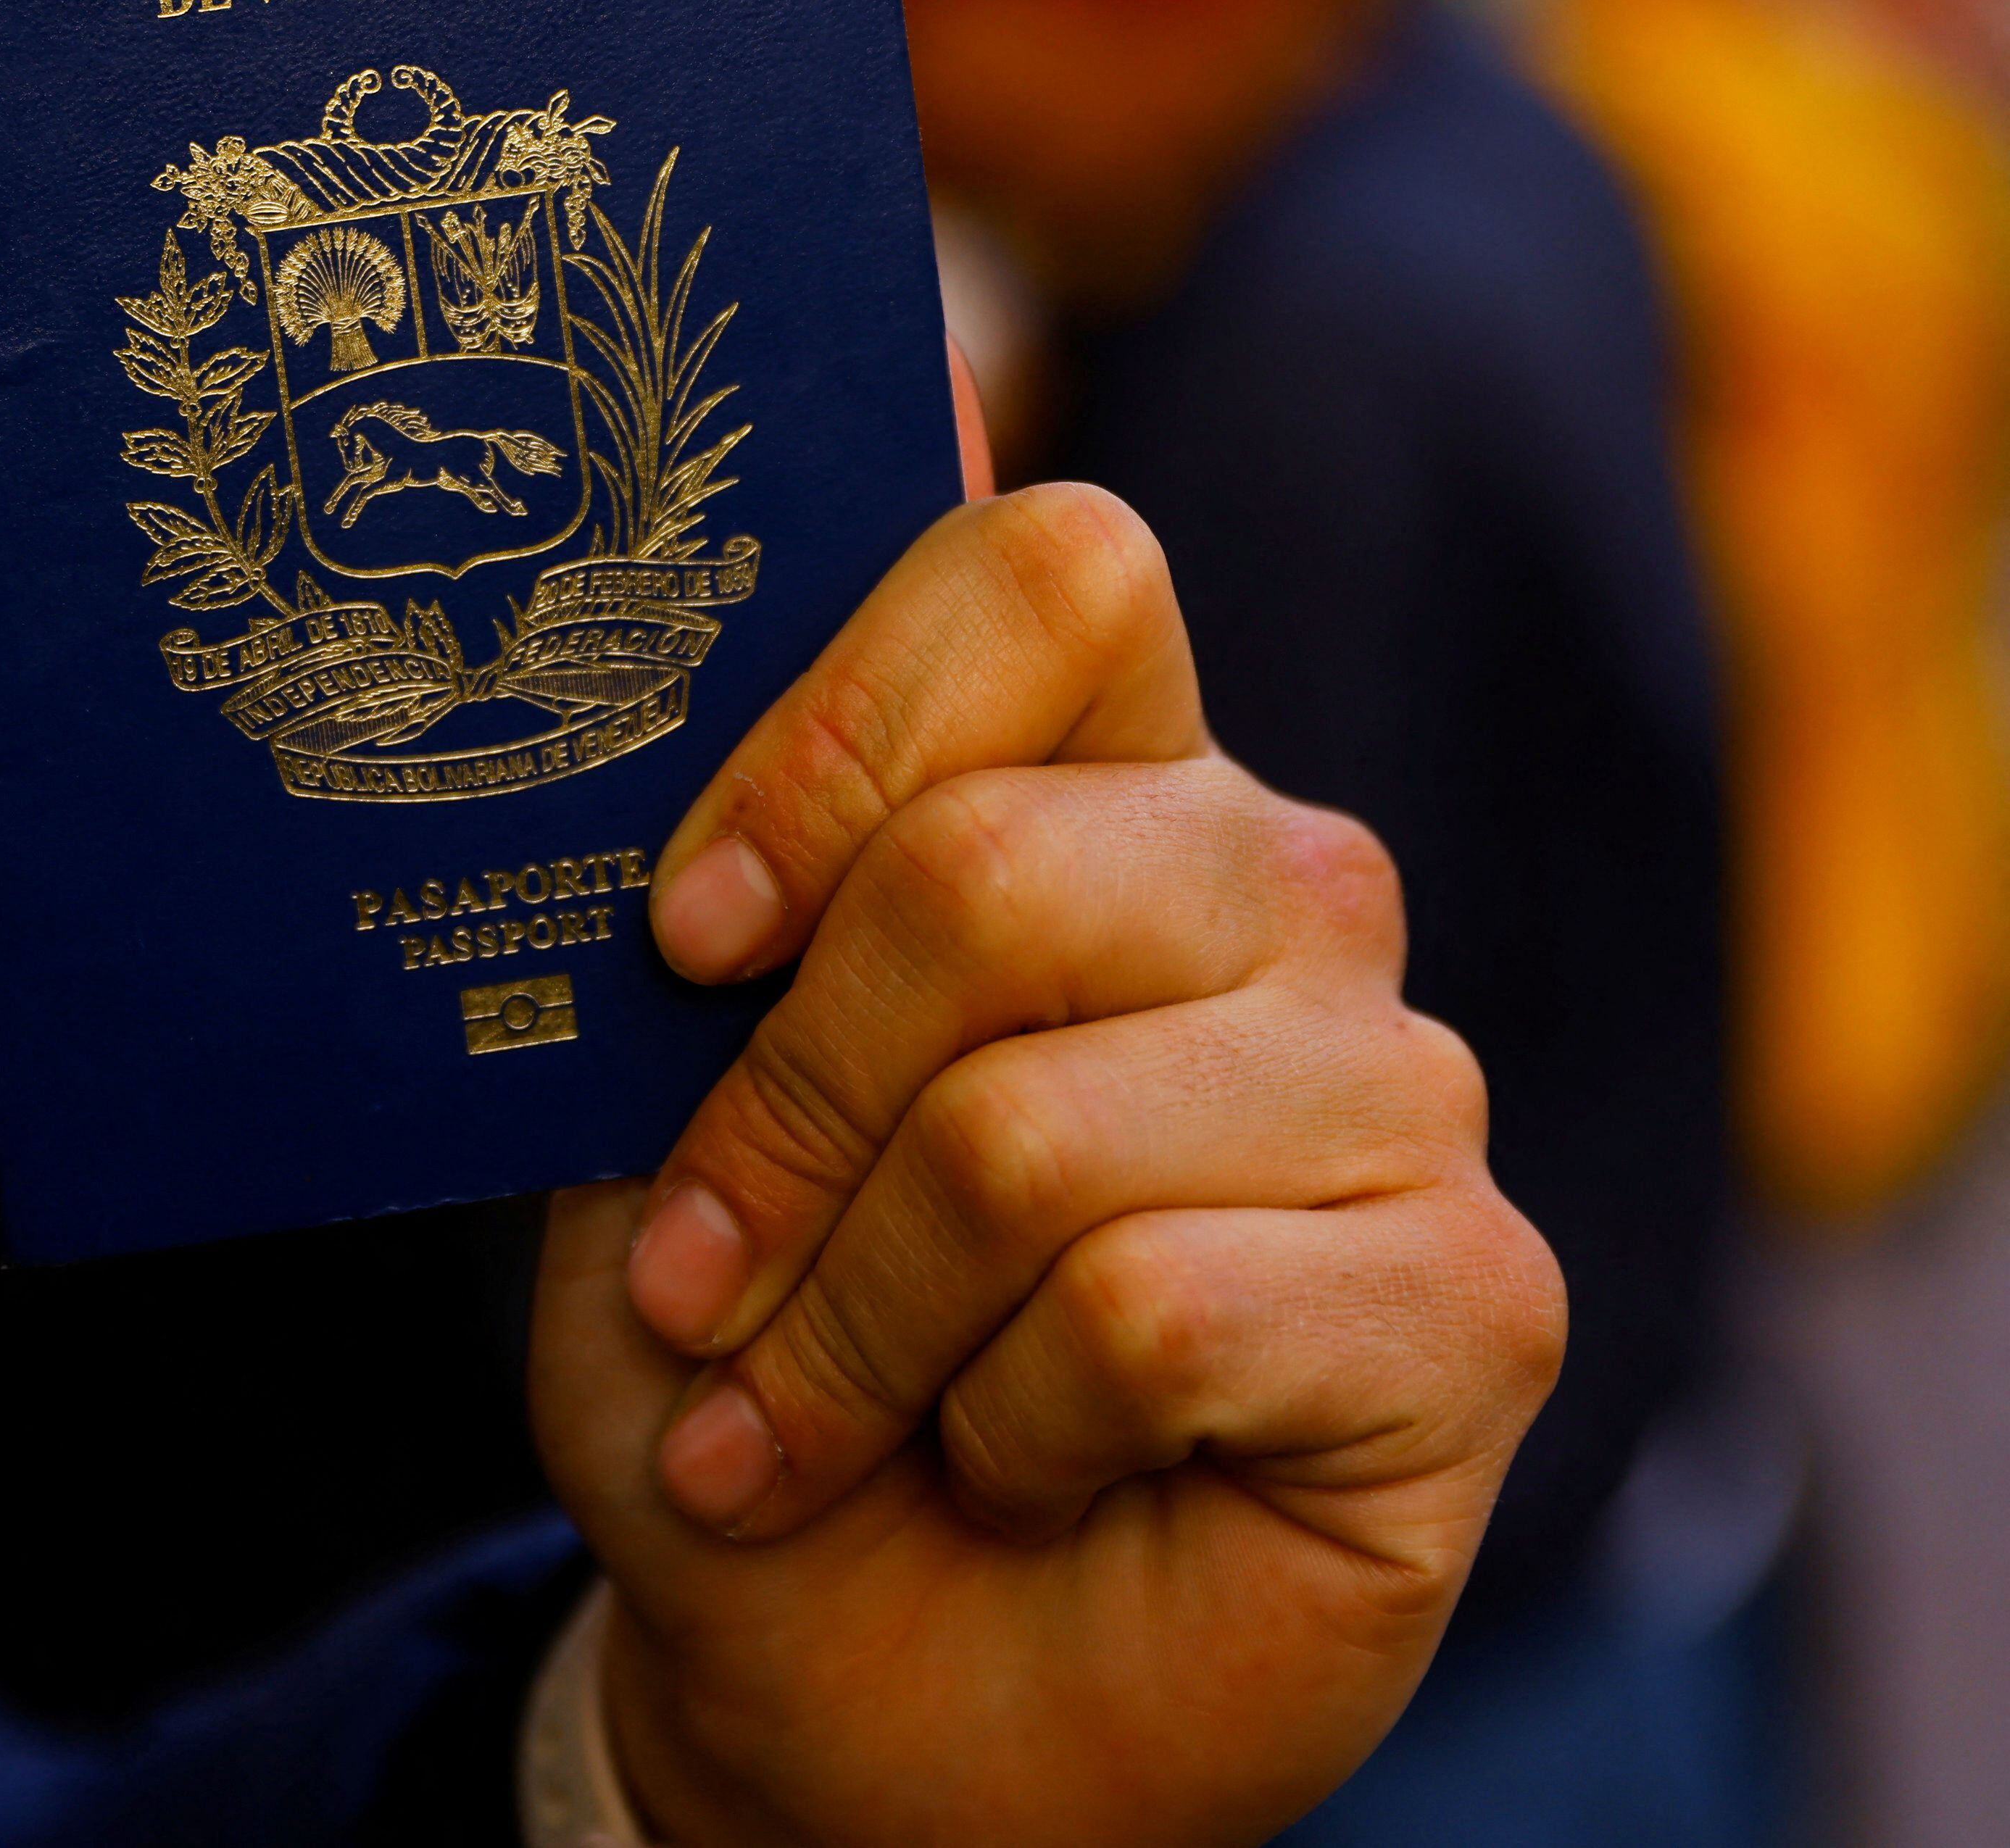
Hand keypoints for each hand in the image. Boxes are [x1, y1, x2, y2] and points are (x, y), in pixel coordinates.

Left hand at [525, 484, 1564, 1847]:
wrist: (837, 1669)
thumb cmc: (750, 1361)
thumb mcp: (645, 1113)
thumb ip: (716, 872)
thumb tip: (881, 447)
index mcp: (1088, 787)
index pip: (1050, 568)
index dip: (837, 729)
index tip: (685, 933)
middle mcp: (1269, 891)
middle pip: (997, 864)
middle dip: (780, 1116)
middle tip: (694, 1279)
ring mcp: (1393, 1086)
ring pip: (1038, 1135)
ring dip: (856, 1319)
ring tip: (802, 1420)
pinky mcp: (1472, 1295)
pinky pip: (1158, 1312)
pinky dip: (1005, 1427)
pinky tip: (1007, 1467)